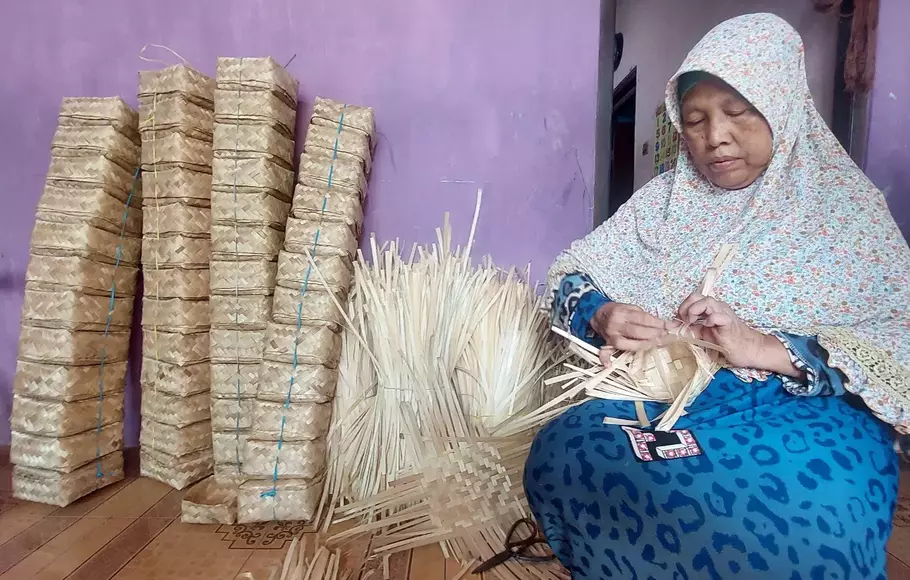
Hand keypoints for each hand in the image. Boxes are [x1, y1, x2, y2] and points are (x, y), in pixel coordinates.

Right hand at [591, 302, 672, 363]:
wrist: (597, 314)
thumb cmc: (617, 311)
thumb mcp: (630, 307)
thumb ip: (644, 315)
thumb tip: (661, 324)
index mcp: (621, 313)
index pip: (643, 319)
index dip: (657, 323)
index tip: (667, 325)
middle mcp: (615, 325)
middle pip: (638, 332)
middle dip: (654, 334)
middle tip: (665, 334)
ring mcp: (611, 336)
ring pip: (629, 344)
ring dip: (645, 345)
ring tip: (657, 343)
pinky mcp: (607, 344)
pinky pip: (603, 353)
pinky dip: (605, 359)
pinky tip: (608, 365)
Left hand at [676, 293, 800, 376]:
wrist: (748, 349)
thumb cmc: (726, 342)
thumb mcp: (703, 335)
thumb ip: (689, 329)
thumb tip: (672, 328)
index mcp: (711, 308)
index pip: (693, 298)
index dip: (682, 307)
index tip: (679, 321)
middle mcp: (717, 307)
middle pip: (697, 296)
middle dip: (685, 307)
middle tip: (685, 321)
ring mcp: (724, 313)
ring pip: (707, 301)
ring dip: (694, 311)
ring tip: (692, 323)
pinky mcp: (729, 323)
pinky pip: (718, 315)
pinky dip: (709, 319)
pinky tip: (707, 327)